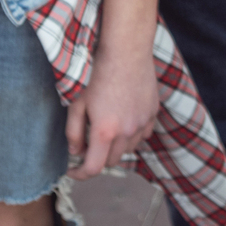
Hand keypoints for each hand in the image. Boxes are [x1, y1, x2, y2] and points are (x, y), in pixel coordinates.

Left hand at [65, 39, 159, 178]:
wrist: (126, 51)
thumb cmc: (97, 74)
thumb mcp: (76, 103)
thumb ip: (73, 132)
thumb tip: (75, 152)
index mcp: (105, 131)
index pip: (93, 168)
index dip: (80, 174)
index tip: (72, 169)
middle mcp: (127, 131)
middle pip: (112, 161)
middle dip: (98, 157)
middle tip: (88, 143)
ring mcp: (143, 123)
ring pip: (129, 149)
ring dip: (116, 146)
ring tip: (108, 127)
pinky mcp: (153, 113)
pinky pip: (143, 134)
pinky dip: (132, 134)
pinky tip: (124, 119)